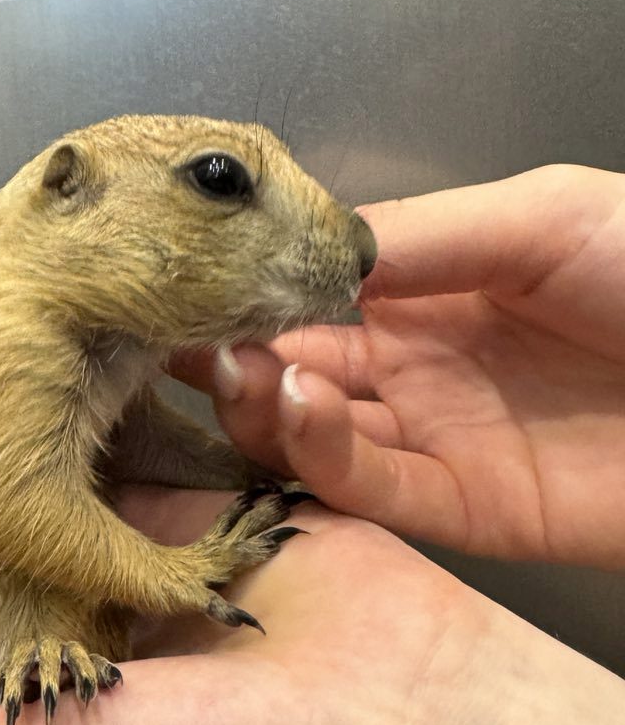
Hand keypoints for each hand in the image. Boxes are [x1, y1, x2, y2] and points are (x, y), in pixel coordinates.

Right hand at [174, 165, 624, 569]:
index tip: (185, 279)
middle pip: (294, 367)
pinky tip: (298, 408)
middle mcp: (420, 366)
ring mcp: (439, 439)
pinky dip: (322, 456)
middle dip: (233, 352)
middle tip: (179, 336)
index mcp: (432, 288)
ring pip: (314, 434)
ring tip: (236, 369)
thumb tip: (305, 251)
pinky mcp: (468, 509)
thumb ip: (422, 233)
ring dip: (262, 405)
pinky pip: (373, 489)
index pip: (310, 294)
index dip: (247, 288)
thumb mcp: (544, 215)